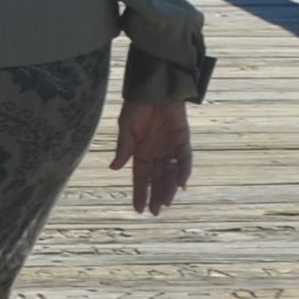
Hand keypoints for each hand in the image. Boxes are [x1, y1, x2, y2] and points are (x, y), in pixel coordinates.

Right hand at [115, 94, 194, 216]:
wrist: (154, 88)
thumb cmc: (136, 105)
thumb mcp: (126, 127)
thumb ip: (124, 148)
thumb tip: (114, 168)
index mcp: (140, 153)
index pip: (140, 178)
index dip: (139, 193)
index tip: (138, 209)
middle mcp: (156, 154)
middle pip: (157, 180)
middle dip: (156, 195)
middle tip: (155, 211)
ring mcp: (171, 149)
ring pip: (171, 173)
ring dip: (169, 188)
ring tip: (166, 202)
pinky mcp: (183, 141)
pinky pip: (185, 159)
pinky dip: (183, 171)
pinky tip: (181, 184)